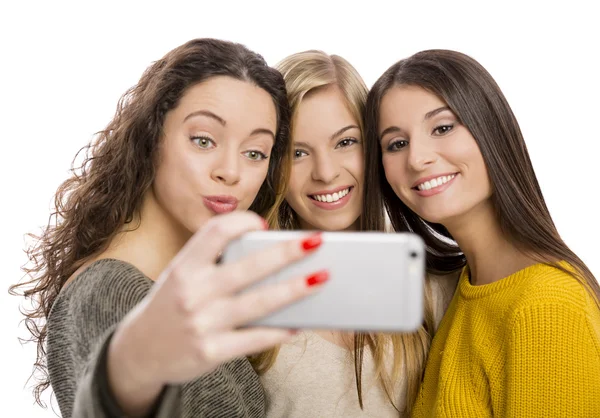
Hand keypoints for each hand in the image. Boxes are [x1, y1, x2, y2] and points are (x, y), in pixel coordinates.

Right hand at [107, 211, 325, 413]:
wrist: (139, 352)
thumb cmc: (171, 305)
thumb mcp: (181, 275)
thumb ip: (214, 262)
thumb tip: (270, 255)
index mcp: (184, 266)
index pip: (217, 232)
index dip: (243, 222)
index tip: (264, 223)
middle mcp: (192, 292)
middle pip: (249, 266)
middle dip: (287, 252)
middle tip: (316, 241)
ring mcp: (202, 323)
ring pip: (260, 303)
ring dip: (296, 289)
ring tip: (321, 278)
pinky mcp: (211, 351)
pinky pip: (256, 338)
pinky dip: (281, 330)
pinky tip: (300, 322)